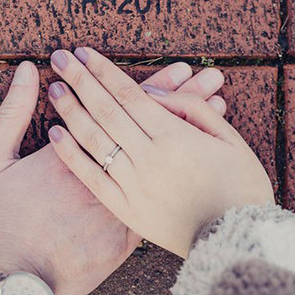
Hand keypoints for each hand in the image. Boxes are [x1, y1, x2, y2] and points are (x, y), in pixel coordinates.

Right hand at [0, 59, 227, 294]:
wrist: (9, 285)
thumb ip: (12, 113)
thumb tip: (28, 71)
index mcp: (78, 150)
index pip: (122, 108)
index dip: (154, 85)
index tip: (181, 67)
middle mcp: (105, 177)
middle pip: (152, 130)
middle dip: (183, 98)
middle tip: (210, 75)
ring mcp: (119, 207)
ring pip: (165, 161)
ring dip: (191, 132)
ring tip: (217, 103)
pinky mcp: (125, 234)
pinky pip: (166, 197)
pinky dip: (185, 175)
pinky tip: (204, 160)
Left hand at [47, 48, 273, 257]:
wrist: (236, 242)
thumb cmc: (240, 186)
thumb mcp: (229, 139)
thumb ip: (192, 109)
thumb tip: (153, 90)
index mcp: (176, 137)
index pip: (130, 94)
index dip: (105, 71)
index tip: (85, 52)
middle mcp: (149, 158)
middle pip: (106, 110)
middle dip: (81, 80)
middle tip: (60, 57)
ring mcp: (134, 185)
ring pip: (95, 140)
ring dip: (71, 110)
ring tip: (54, 87)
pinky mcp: (126, 210)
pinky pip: (92, 177)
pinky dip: (71, 154)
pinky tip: (55, 133)